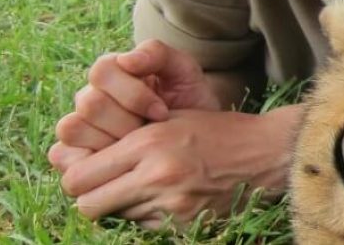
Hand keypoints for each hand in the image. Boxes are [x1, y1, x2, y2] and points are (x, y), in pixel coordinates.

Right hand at [50, 40, 219, 163]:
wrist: (197, 142)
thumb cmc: (188, 103)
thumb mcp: (184, 73)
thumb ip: (158, 54)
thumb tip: (126, 59)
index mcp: (111, 73)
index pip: (102, 72)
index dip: (134, 95)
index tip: (162, 112)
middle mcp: (89, 97)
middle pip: (90, 103)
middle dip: (128, 122)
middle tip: (152, 134)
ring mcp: (79, 126)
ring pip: (73, 128)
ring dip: (110, 142)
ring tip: (138, 150)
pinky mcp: (73, 156)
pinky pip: (61, 155)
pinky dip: (89, 162)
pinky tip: (121, 165)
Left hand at [54, 106, 300, 227]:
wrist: (266, 153)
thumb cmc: (217, 130)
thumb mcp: (170, 119)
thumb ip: (127, 138)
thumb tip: (84, 160)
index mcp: (146, 143)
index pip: (79, 177)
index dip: (77, 179)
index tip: (87, 175)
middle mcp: (154, 175)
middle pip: (88, 206)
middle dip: (91, 198)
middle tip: (105, 189)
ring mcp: (170, 204)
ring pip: (116, 217)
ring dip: (123, 206)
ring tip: (146, 188)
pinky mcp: (184, 224)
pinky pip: (145, 225)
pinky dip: (149, 215)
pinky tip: (169, 198)